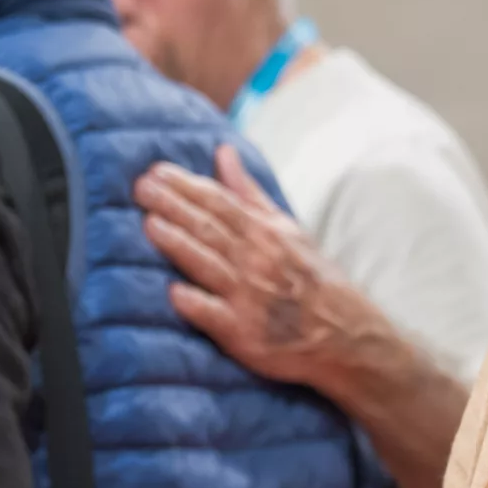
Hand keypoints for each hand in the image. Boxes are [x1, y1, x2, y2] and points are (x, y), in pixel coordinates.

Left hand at [133, 145, 384, 388]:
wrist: (346, 334)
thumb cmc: (308, 278)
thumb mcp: (285, 227)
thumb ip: (248, 192)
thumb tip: (222, 152)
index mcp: (264, 233)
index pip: (219, 203)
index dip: (187, 186)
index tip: (156, 171)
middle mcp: (256, 261)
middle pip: (210, 228)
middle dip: (175, 207)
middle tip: (142, 188)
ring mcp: (250, 299)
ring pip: (209, 265)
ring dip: (181, 245)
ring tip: (150, 225)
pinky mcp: (246, 335)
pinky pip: (218, 317)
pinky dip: (198, 304)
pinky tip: (174, 293)